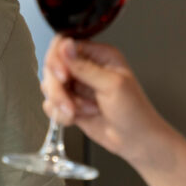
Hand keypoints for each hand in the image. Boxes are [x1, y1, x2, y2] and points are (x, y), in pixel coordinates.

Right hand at [41, 36, 170, 166]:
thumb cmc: (134, 111)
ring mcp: (77, 86)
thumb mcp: (112, 85)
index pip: (65, 45)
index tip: (63, 76)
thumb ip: (85, 67)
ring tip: (77, 112)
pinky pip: (51, 105)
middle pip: (53, 66)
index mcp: (99, 55)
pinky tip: (76, 118)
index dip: (58, 59)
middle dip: (57, 88)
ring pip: (49, 86)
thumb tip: (66, 46)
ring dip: (61, 102)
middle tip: (68, 103)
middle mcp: (85, 67)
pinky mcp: (70, 103)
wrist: (136, 141)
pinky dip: (60, 114)